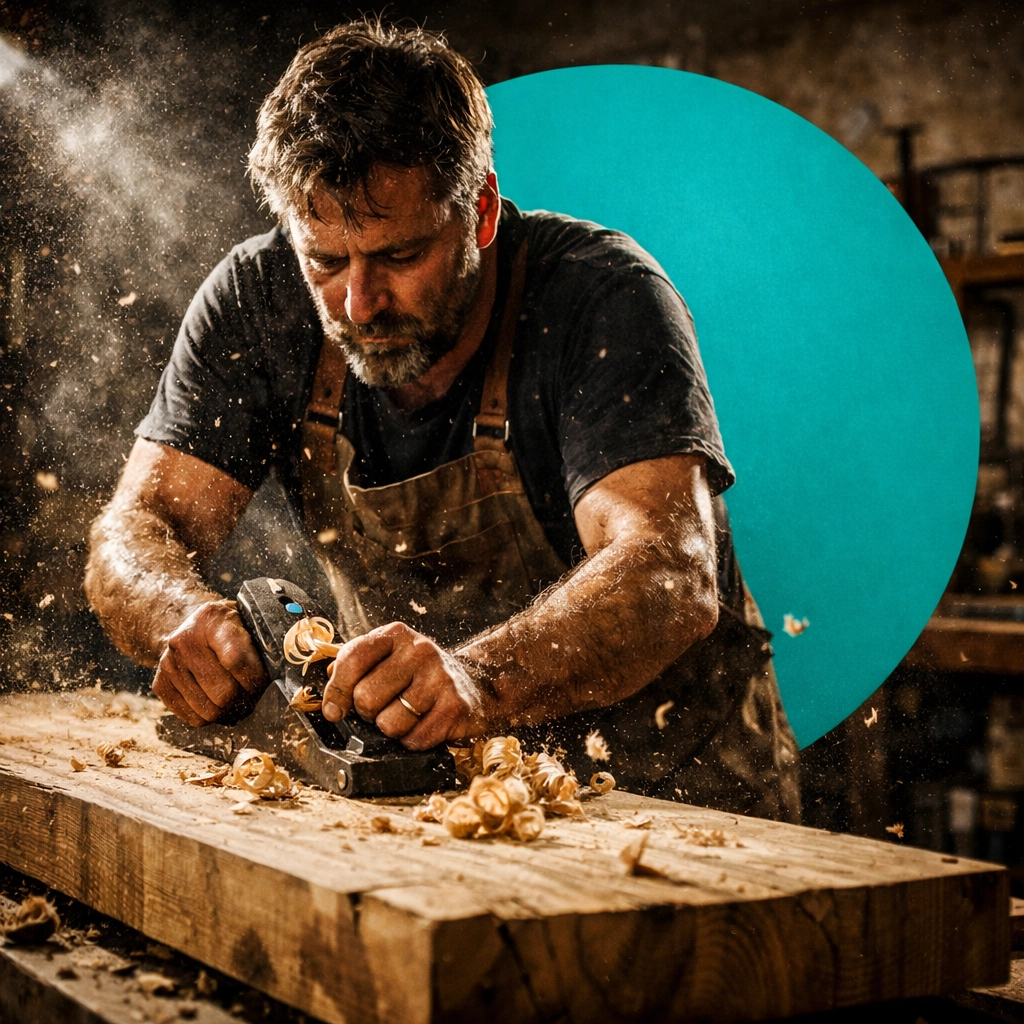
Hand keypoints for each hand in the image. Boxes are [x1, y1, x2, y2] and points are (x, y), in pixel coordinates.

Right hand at [152, 599, 267, 725]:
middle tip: (250, 693)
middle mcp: (185, 639)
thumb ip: (265, 643)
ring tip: (235, 697)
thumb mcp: (248, 622)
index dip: (255, 680)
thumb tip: (286, 678)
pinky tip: (215, 699)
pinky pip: (192, 718)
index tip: (263, 683)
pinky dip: (209, 716)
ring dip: (228, 710)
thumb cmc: (231, 628)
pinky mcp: (160, 683)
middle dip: (243, 699)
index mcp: (213, 619)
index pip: (236, 660)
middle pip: (223, 693)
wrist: (191, 624)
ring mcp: (168, 662)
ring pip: (209, 710)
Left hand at [321, 622, 487, 749]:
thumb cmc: (419, 674)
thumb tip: (329, 698)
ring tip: (406, 715)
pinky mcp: (455, 706)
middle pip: (366, 697)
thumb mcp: (387, 658)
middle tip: (382, 709)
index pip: (352, 659)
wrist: (474, 683)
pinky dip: (412, 741)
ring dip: (392, 729)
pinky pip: (414, 740)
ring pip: (389, 723)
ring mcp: (440, 677)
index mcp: (395, 635)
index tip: (334, 711)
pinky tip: (423, 725)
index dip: (336, 691)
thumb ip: (354, 667)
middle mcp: (419, 650)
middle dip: (368, 713)